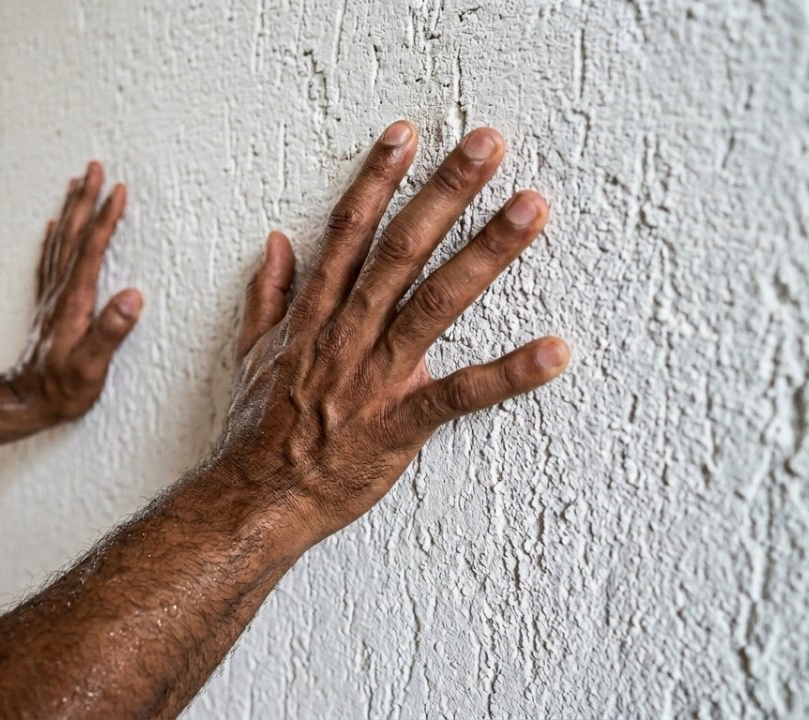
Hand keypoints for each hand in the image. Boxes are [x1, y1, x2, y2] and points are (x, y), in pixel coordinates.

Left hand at [7, 162, 142, 427]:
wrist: (25, 403)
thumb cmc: (61, 390)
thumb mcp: (91, 368)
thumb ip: (110, 332)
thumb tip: (133, 295)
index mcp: (74, 302)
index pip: (91, 250)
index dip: (106, 219)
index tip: (120, 189)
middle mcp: (60, 293)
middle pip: (72, 235)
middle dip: (85, 200)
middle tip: (94, 167)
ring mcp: (52, 297)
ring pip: (60, 242)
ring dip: (70, 211)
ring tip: (77, 184)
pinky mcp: (49, 307)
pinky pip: (50, 261)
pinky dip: (53, 239)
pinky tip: (53, 228)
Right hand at [217, 122, 568, 548]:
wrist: (254, 499)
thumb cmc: (255, 431)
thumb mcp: (251, 353)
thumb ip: (268, 296)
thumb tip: (276, 243)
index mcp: (315, 315)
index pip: (349, 232)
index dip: (378, 180)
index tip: (407, 136)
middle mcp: (348, 334)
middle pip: (401, 248)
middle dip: (445, 192)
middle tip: (488, 144)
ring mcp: (376, 378)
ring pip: (435, 303)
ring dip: (486, 253)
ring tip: (530, 208)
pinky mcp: (400, 424)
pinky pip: (460, 395)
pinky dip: (509, 374)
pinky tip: (556, 350)